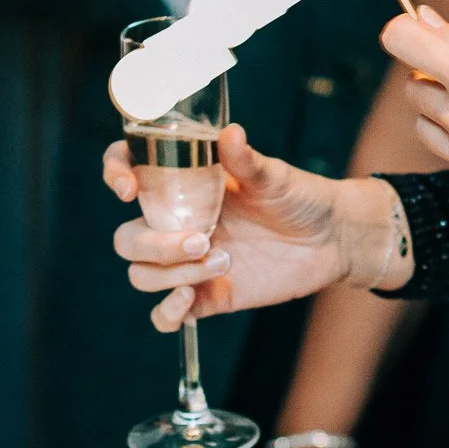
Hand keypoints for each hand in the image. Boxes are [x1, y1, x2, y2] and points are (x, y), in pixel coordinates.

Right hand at [105, 125, 406, 330]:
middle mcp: (180, 222)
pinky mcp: (208, 296)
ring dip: (171, 274)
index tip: (127, 188)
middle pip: (129, 238)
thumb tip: (231, 133)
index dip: (114, 173)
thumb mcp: (275, 177)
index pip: (129, 171)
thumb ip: (247, 161)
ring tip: (223, 263)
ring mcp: (189, 262)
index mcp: (187, 185)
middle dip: (154, 244)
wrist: (333, 240)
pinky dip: (167, 313)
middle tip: (203, 240)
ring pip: (143, 274)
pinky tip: (188, 301)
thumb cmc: (301, 197)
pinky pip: (166, 314)